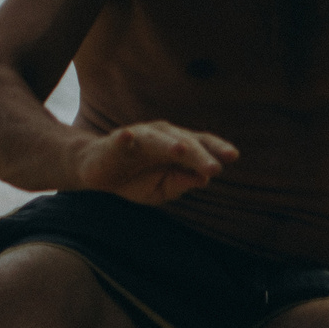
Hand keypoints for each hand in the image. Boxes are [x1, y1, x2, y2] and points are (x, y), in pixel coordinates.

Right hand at [69, 122, 238, 204]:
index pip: (202, 143)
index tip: (232, 156)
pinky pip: (121, 140)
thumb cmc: (135, 179)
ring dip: (168, 143)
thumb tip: (202, 179)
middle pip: (184, 143)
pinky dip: (125, 138)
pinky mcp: (115, 143)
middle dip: (199, 156)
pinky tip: (128, 137)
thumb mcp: (161, 190)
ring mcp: (138, 137)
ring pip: (157, 139)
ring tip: (181, 150)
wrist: (96, 172)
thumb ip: (181, 184)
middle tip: (213, 169)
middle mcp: (162, 137)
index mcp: (178, 147)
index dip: (216, 148)